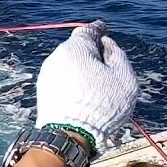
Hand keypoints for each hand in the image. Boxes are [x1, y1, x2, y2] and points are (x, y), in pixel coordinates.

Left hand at [35, 21, 138, 156]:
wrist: (69, 135)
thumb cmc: (101, 105)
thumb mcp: (123, 76)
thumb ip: (117, 54)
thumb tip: (105, 44)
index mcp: (75, 48)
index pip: (87, 31)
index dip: (98, 31)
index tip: (104, 30)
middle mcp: (56, 57)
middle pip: (77, 49)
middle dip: (90, 54)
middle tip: (106, 68)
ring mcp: (46, 75)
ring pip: (68, 66)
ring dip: (81, 71)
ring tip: (96, 89)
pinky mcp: (43, 92)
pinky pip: (62, 81)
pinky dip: (73, 84)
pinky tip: (83, 98)